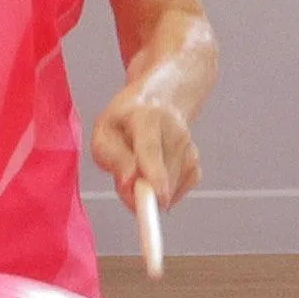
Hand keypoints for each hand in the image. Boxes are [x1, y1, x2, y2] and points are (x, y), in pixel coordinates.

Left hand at [85, 78, 197, 216]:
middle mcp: (173, 129)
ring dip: (151, 190)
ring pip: (170, 187)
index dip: (155, 174)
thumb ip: (112, 158)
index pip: (151, 148)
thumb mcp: (104, 132)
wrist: (158, 101)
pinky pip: (180, 190)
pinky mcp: (195, 160)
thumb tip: (129, 183)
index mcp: (146, 117)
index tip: (158, 196)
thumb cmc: (125, 120)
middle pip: (163, 175)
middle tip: (126, 182)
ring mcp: (188, 145)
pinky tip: (155, 175)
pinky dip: (165, 192)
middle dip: (142, 191)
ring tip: (138, 169)